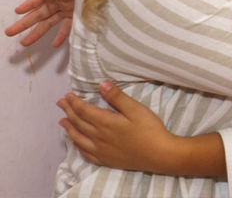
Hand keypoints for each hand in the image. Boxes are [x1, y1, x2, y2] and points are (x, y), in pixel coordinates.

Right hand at [5, 0, 74, 47]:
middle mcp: (59, 1)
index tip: (18, 11)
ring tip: (24, 43)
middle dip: (24, 23)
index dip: (29, 4)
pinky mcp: (77, 16)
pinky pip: (67, 28)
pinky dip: (61, 36)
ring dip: (37, 33)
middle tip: (9, 32)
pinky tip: (54, 45)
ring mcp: (67, 9)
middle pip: (39, 14)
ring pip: (48, 23)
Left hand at [57, 82, 173, 171]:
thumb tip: (102, 85)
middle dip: (68, 111)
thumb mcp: (136, 109)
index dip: (74, 102)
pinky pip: (85, 153)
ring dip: (69, 128)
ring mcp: (101, 150)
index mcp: (106, 122)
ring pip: (78, 138)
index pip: (84, 111)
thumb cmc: (149, 129)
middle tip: (60, 103)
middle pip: (79, 122)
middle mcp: (98, 137)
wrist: (158, 154)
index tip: (67, 95)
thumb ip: (118, 97)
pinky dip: (77, 145)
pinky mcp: (105, 160)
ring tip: (62, 121)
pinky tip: (76, 142)